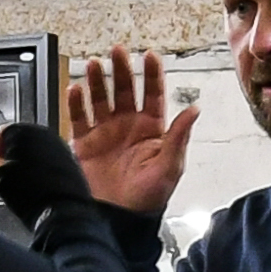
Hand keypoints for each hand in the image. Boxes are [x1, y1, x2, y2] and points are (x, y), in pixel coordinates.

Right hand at [63, 44, 198, 218]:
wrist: (119, 219)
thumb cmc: (148, 199)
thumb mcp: (170, 167)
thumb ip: (179, 137)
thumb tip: (194, 110)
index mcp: (151, 130)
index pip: (153, 94)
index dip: (152, 74)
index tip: (150, 55)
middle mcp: (127, 127)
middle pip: (125, 90)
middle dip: (122, 69)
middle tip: (118, 52)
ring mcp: (105, 133)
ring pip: (101, 98)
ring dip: (98, 80)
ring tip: (95, 64)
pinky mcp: (85, 144)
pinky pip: (79, 118)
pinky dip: (76, 102)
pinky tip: (76, 89)